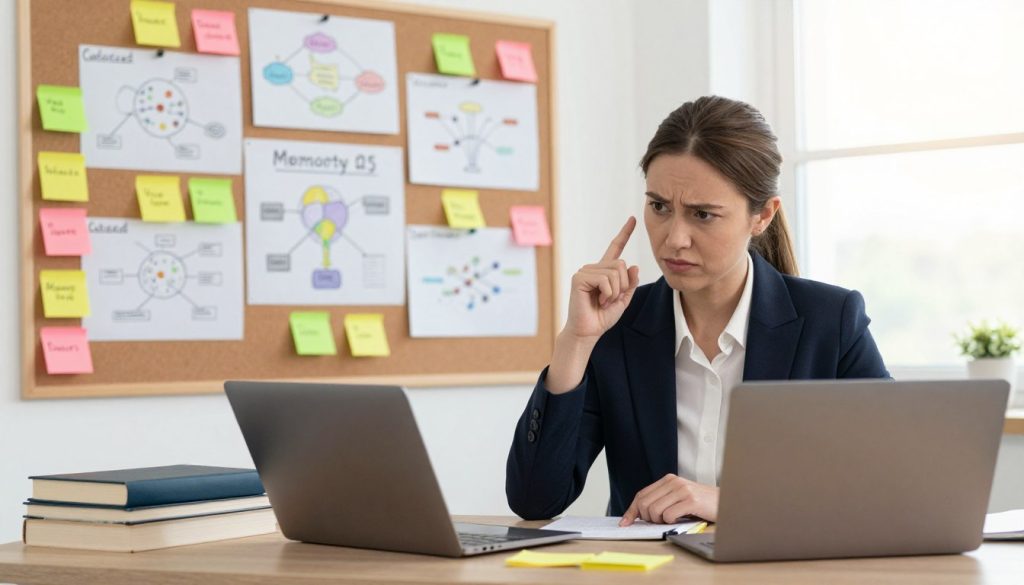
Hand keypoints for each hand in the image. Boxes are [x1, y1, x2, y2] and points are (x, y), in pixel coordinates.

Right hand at [562, 217, 640, 341]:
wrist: (588, 332)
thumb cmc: (602, 317)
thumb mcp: (623, 300)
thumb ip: (629, 283)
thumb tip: (633, 265)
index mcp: (604, 271)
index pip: (615, 248)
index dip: (624, 233)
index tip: (632, 219)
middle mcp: (594, 268)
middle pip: (621, 264)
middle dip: (622, 286)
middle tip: (610, 300)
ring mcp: (585, 271)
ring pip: (614, 272)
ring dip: (614, 292)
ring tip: (603, 301)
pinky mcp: (579, 278)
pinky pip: (605, 279)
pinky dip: (607, 293)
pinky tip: (598, 301)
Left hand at [619, 474, 718, 524]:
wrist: (727, 503)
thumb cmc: (702, 504)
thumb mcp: (679, 498)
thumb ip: (661, 501)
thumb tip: (639, 515)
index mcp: (668, 480)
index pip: (641, 495)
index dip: (631, 511)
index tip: (625, 523)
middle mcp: (674, 482)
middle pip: (645, 504)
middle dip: (647, 518)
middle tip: (660, 522)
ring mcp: (682, 490)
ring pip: (654, 511)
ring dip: (660, 521)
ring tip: (672, 520)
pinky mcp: (690, 500)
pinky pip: (669, 515)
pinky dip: (671, 522)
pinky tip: (680, 519)